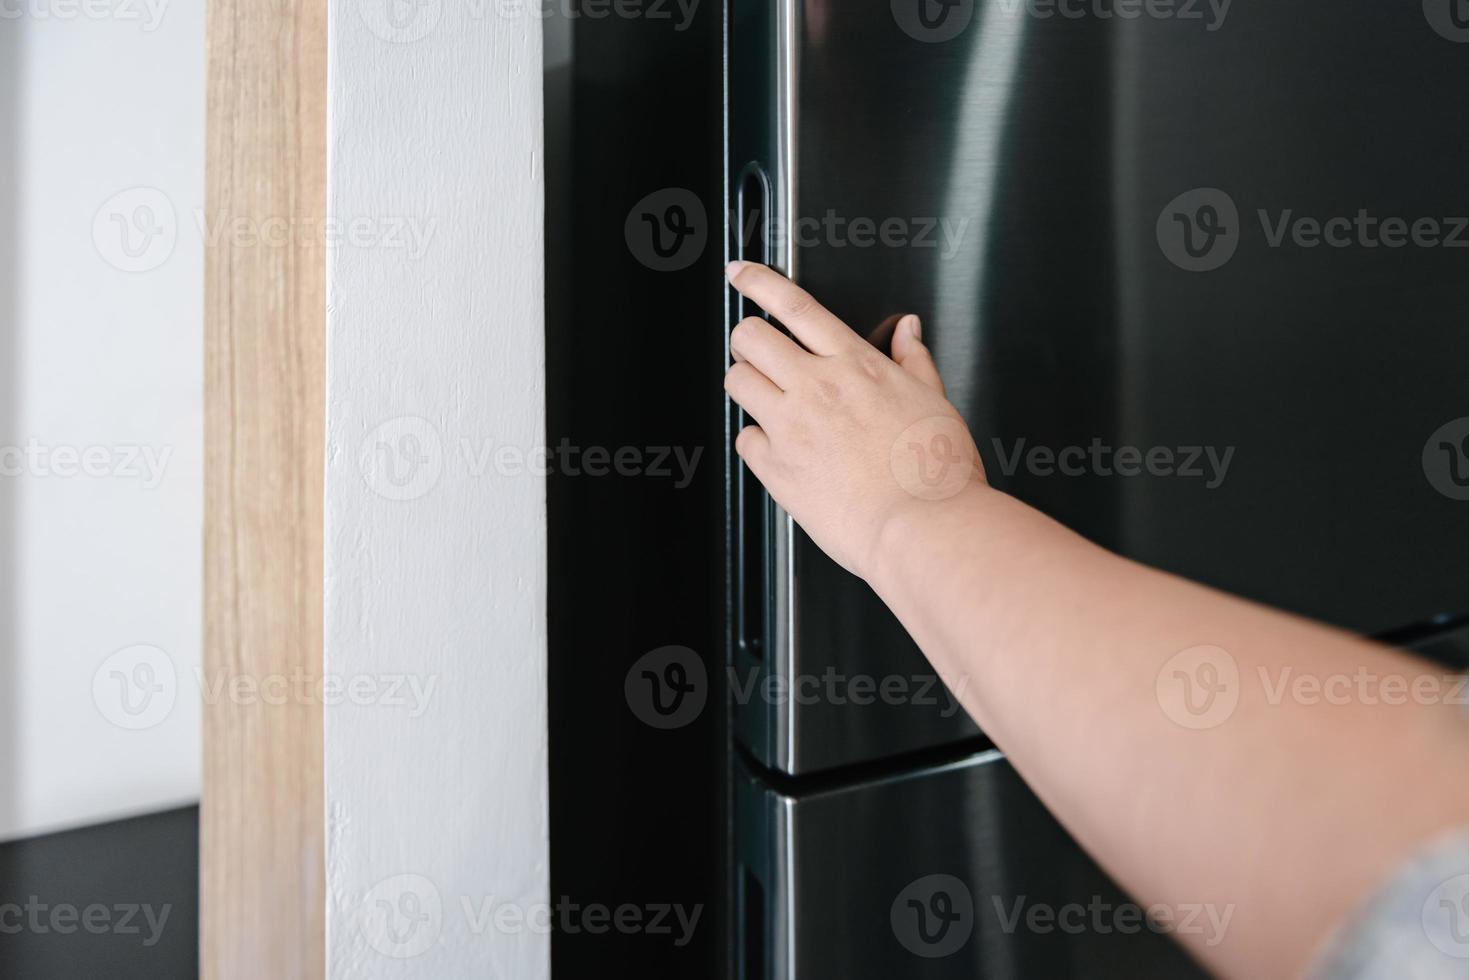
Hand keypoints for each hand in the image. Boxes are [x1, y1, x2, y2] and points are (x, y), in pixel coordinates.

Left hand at [724, 261, 986, 580]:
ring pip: (737, 382)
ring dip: (745, 383)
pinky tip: (777, 448)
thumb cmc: (937, 474)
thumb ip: (914, 361)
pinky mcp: (776, 470)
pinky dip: (755, 440)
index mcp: (856, 365)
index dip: (758, 282)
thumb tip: (909, 331)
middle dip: (747, 338)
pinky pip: (743, 440)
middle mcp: (816, 389)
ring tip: (764, 397)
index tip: (741, 274)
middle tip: (756, 350)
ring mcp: (791, 428)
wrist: (924, 528)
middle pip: (750, 338)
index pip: (795, 306)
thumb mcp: (936, 402)